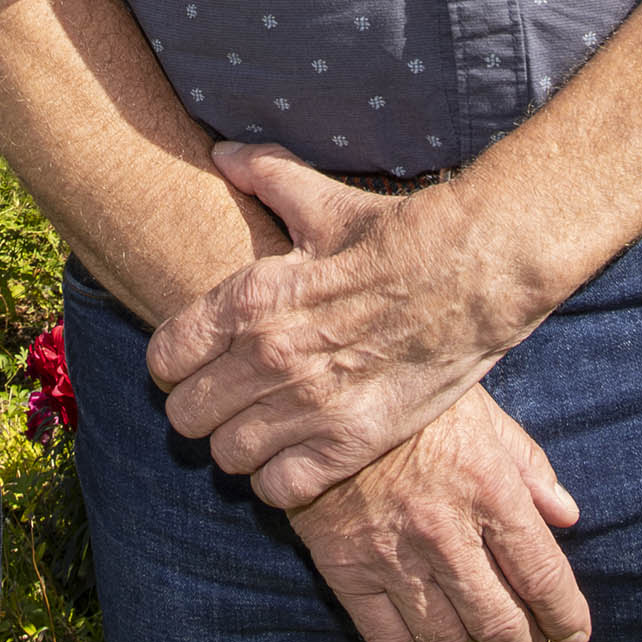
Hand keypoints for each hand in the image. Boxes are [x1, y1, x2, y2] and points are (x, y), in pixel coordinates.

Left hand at [149, 145, 528, 510]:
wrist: (476, 272)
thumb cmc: (398, 235)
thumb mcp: (324, 203)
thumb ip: (264, 176)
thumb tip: (222, 153)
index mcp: (251, 298)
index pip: (165, 358)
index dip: (173, 364)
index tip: (194, 363)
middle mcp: (270, 356)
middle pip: (187, 416)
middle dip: (199, 409)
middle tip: (226, 400)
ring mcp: (310, 404)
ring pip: (228, 456)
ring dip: (237, 445)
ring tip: (260, 429)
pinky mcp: (352, 441)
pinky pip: (280, 489)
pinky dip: (279, 479)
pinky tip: (295, 456)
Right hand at [290, 385, 588, 641]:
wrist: (320, 391)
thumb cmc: (410, 399)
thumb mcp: (481, 413)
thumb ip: (527, 466)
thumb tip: (567, 516)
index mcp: (486, 484)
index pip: (541, 574)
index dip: (565, 616)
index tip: (574, 633)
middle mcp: (442, 527)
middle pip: (499, 620)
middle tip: (530, 640)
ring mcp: (390, 552)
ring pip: (447, 637)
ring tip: (479, 631)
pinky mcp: (345, 567)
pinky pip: (390, 638)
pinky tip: (427, 627)